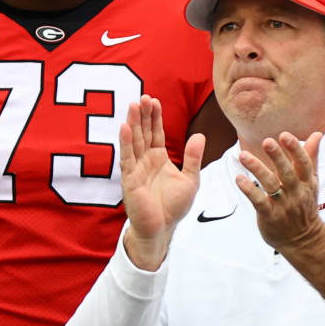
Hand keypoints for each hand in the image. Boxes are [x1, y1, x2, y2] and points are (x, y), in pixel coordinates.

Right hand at [120, 95, 206, 269]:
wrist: (162, 228)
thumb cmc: (173, 207)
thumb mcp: (191, 179)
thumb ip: (193, 158)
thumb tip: (200, 135)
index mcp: (159, 159)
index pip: (156, 133)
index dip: (155, 118)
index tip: (155, 101)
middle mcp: (145, 161)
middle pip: (143, 133)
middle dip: (143, 115)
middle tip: (143, 97)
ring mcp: (136, 169)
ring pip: (134, 142)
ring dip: (133, 123)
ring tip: (133, 105)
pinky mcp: (130, 180)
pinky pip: (127, 158)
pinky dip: (126, 143)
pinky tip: (125, 128)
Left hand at [236, 130, 324, 299]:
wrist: (303, 240)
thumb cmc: (304, 206)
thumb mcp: (311, 182)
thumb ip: (311, 158)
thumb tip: (316, 134)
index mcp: (307, 183)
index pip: (303, 164)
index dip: (295, 149)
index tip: (285, 136)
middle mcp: (296, 193)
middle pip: (287, 173)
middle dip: (278, 157)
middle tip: (267, 141)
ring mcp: (283, 206)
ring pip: (271, 185)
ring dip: (257, 169)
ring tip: (243, 156)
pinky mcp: (270, 216)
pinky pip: (259, 202)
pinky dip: (249, 190)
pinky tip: (239, 179)